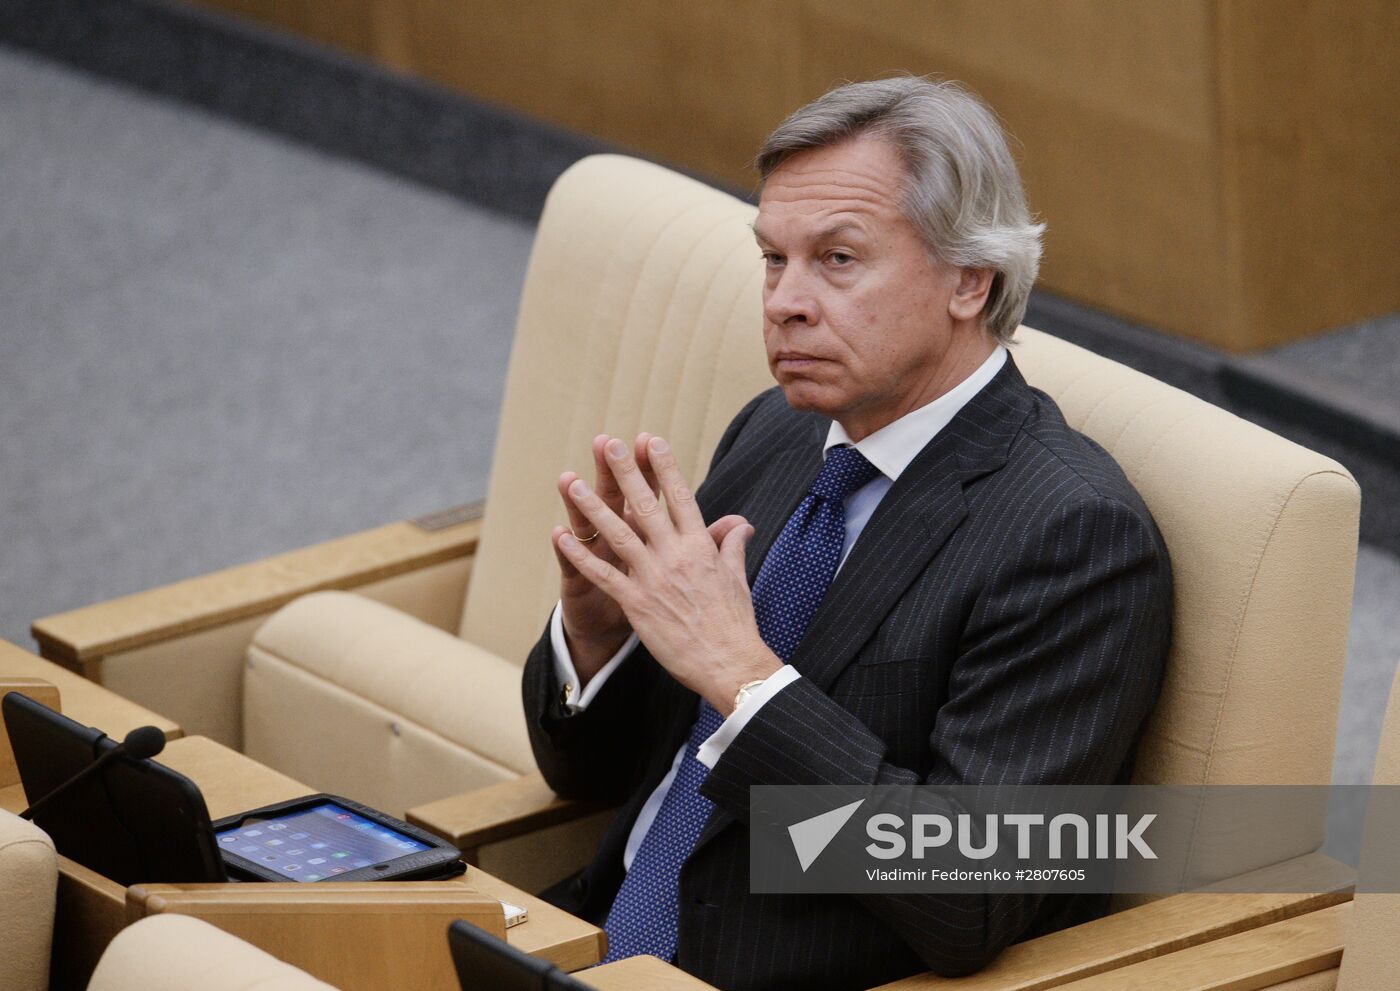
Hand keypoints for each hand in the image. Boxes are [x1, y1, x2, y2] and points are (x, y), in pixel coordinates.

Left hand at [555, 435, 781, 713]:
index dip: (665, 468)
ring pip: (617, 534)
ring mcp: (653, 578)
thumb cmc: (735, 622)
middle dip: (625, 473)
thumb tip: (741, 522)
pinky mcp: (636, 603)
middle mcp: (676, 555)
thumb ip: (731, 545)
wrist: (729, 663)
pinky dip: (579, 555)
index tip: (652, 441)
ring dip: (592, 506)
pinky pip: (602, 574)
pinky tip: (561, 537)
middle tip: (607, 444)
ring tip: (572, 482)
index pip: (681, 497)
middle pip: (645, 506)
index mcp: (701, 546)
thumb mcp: (736, 577)